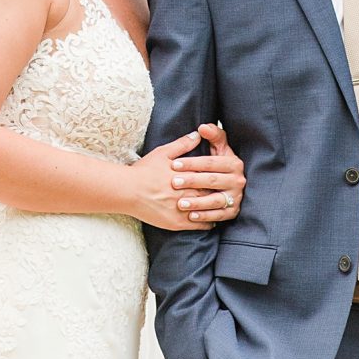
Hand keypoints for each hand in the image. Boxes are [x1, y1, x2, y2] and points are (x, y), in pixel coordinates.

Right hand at [125, 125, 243, 229]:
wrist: (127, 191)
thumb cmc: (144, 170)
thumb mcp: (163, 152)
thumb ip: (182, 144)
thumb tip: (198, 134)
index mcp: (184, 175)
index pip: (208, 175)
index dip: (219, 176)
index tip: (228, 175)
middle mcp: (184, 192)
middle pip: (208, 192)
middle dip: (220, 191)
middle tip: (231, 191)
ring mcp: (180, 209)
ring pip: (205, 209)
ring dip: (216, 208)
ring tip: (224, 206)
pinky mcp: (175, 222)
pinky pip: (196, 225)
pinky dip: (206, 222)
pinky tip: (212, 221)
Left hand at [170, 122, 244, 222]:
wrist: (230, 185)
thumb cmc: (218, 164)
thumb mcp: (219, 147)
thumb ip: (213, 135)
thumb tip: (202, 127)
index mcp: (234, 163)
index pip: (210, 162)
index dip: (192, 163)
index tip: (174, 164)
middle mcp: (238, 181)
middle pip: (212, 180)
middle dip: (192, 181)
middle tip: (173, 182)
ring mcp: (236, 197)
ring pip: (215, 200)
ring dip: (197, 203)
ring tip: (180, 203)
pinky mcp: (233, 212)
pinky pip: (218, 216)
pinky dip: (205, 216)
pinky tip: (191, 216)